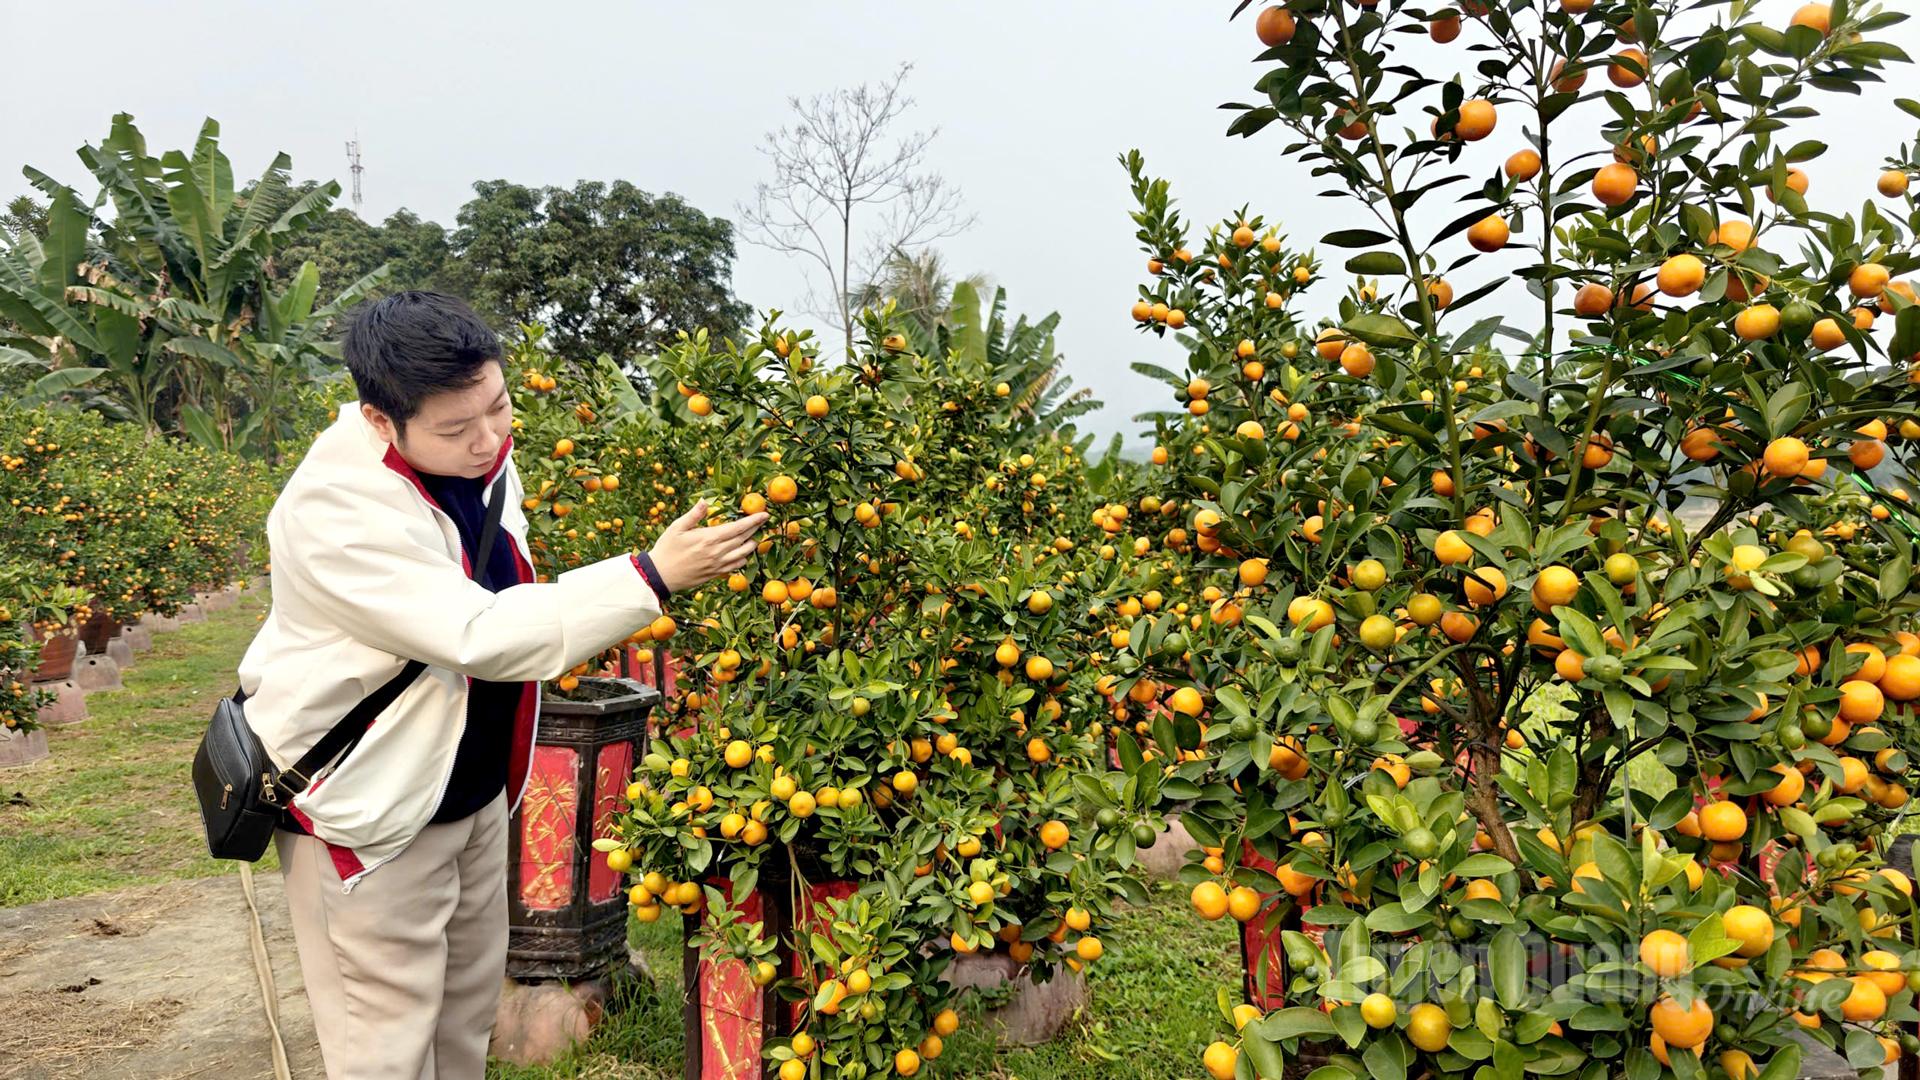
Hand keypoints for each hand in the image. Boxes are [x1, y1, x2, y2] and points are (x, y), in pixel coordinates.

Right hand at [646, 500, 766, 593]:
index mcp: (709, 538)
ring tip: (756, 535)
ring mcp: (718, 564)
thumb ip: (694, 515)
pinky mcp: (716, 573)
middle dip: (756, 529)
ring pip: (744, 553)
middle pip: (744, 539)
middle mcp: (717, 552)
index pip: (738, 528)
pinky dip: (744, 558)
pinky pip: (736, 565)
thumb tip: (705, 501)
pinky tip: (744, 552)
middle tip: (765, 521)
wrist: (661, 575)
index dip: (753, 521)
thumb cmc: (667, 549)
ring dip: (753, 544)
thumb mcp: (677, 528)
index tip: (765, 514)